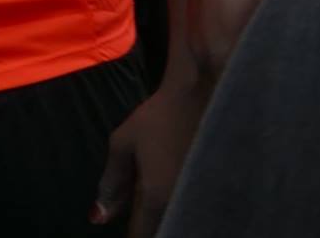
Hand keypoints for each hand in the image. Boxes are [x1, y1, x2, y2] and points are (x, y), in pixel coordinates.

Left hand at [92, 78, 207, 236]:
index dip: (133, 237)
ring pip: (181, 222)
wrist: (203, 96)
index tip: (128, 230)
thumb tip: (97, 218)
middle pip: (164, 231)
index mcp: (155, 197)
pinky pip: (199, 213)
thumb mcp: (123, 144)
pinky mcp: (221, 193)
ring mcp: (204, 201)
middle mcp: (181, 205)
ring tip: (158, 203)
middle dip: (151, 228)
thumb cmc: (158, 118)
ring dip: (169, 218)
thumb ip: (111, 183)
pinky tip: (181, 198)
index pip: (141, 235)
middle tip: (142, 214)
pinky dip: (187, 211)